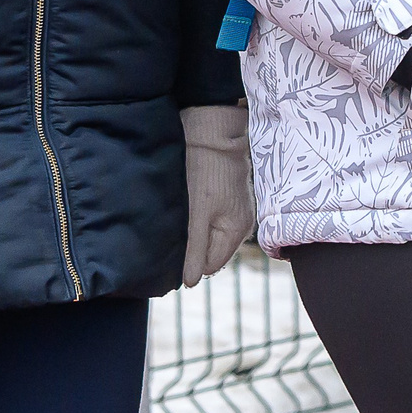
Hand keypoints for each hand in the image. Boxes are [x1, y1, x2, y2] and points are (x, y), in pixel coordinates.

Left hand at [181, 104, 255, 285]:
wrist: (212, 129)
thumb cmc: (204, 170)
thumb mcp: (196, 214)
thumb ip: (195, 250)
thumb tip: (190, 283)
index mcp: (236, 232)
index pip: (207, 267)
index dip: (187, 261)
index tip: (171, 245)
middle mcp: (240, 224)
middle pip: (208, 252)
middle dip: (190, 246)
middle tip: (172, 228)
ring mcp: (235, 210)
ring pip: (206, 236)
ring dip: (191, 231)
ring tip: (179, 214)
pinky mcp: (226, 197)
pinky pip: (208, 220)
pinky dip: (194, 217)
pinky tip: (186, 204)